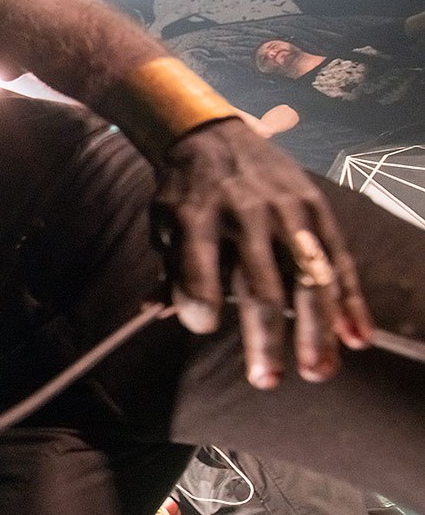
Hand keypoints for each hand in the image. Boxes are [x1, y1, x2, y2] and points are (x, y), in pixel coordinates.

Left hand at [152, 117, 372, 387]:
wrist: (213, 134)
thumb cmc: (184, 192)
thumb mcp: (164, 223)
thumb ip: (169, 270)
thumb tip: (156, 313)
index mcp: (196, 216)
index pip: (196, 265)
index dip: (198, 300)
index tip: (202, 330)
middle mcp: (244, 214)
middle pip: (261, 284)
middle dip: (264, 337)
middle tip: (266, 380)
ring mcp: (286, 211)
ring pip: (308, 279)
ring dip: (316, 331)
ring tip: (317, 371)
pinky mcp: (316, 209)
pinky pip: (338, 261)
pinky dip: (350, 302)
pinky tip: (357, 338)